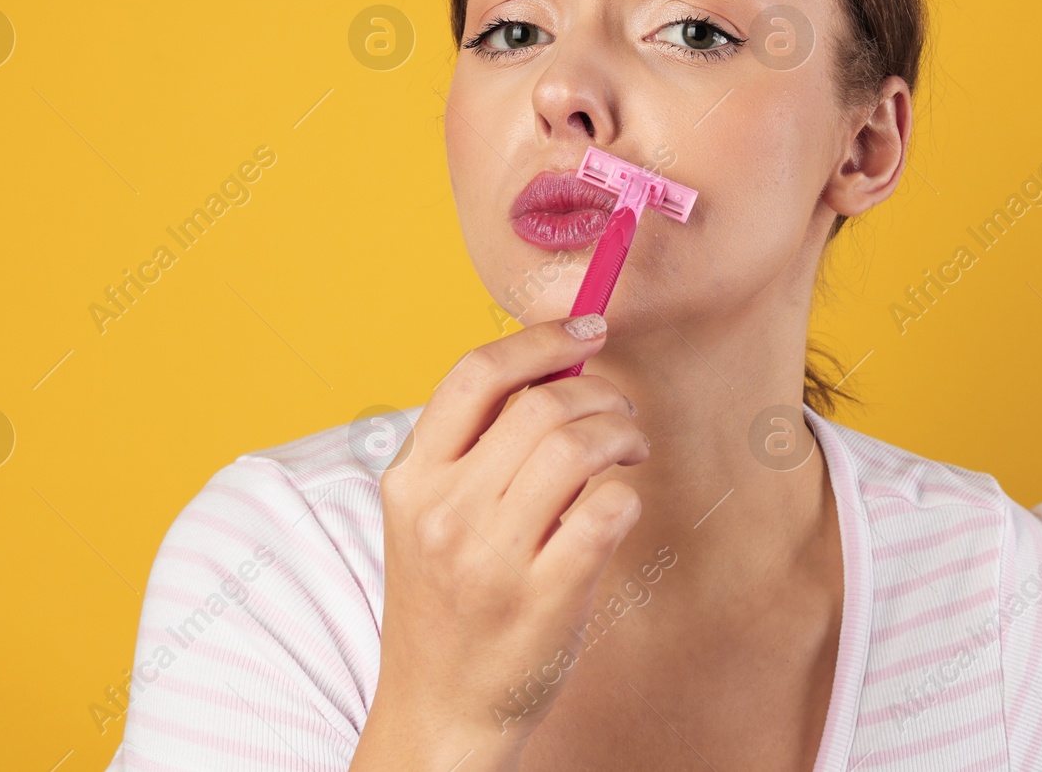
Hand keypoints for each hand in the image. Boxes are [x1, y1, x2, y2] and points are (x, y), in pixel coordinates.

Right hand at [362, 313, 646, 764]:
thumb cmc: (446, 606)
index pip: (474, 375)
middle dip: (598, 392)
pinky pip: (607, 510)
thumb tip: (551, 369)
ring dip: (621, 434)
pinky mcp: (543, 597)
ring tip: (629, 449)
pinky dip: (627, 493)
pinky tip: (621, 503)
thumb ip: (472, 449)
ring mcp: (492, 558)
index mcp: (412, 480)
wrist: (440, 712)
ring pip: (577, 448)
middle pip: (538, 405)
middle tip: (619, 408)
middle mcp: (444, 512)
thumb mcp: (429, 518)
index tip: (587, 328)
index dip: (539, 340)